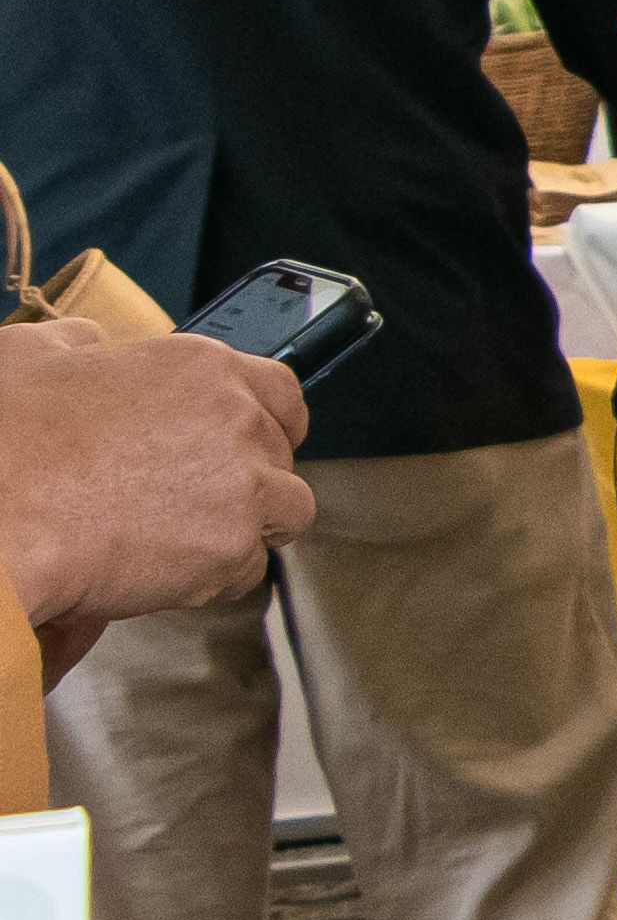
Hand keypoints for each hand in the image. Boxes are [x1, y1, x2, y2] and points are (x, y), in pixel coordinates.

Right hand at [0, 322, 313, 638]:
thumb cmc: (8, 441)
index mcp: (200, 368)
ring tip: (187, 541)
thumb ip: (78, 344)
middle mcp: (236, 419)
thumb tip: (88, 342)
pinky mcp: (232, 546)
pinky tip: (164, 572)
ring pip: (286, 511)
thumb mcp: (32, 356)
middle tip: (196, 501)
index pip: (279, 390)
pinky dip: (213, 577)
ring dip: (247, 527)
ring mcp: (244, 484)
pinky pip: (246, 569)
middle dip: (249, 478)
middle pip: (280, 453)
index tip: (251, 443)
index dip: (268, 421)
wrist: (0, 515)